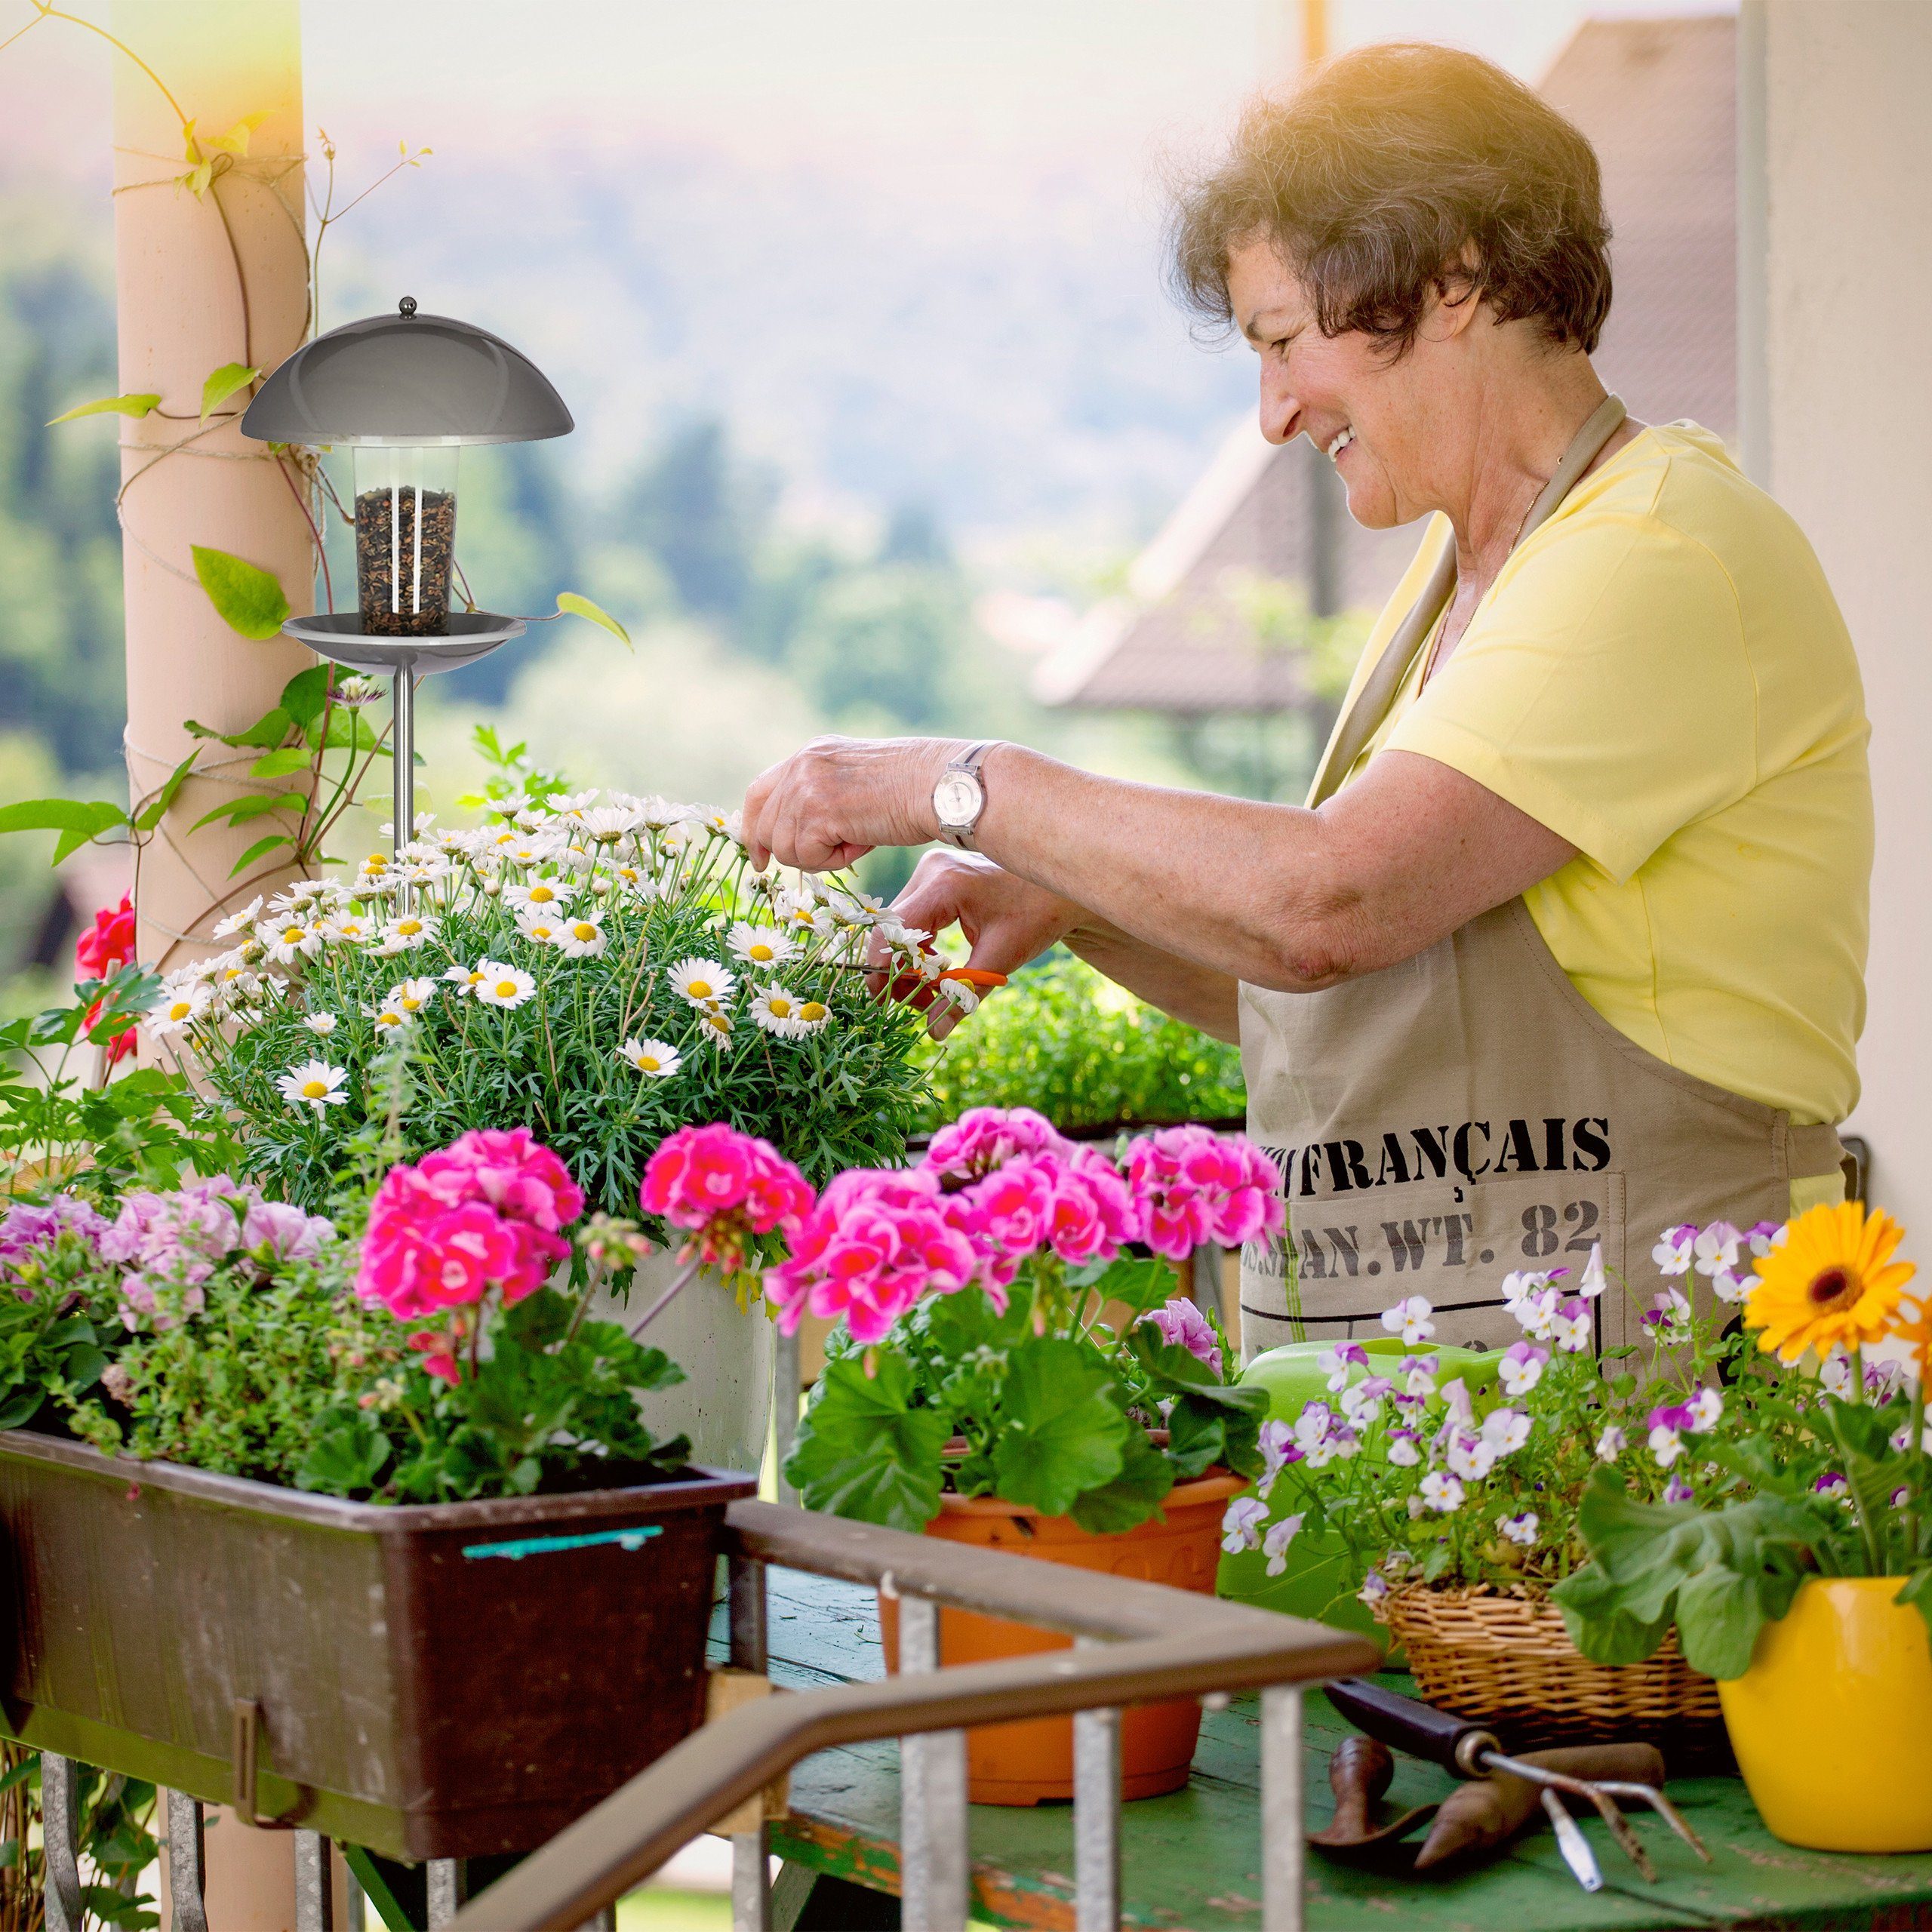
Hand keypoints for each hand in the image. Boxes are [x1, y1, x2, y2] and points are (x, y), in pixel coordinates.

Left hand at [743, 735, 960, 872]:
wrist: (940, 786)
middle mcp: (802, 764)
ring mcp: (806, 786)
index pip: (759, 792)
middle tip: (822, 860)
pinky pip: (806, 857)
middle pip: (764, 825)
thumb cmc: (914, 790)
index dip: (754, 828)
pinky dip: (833, 862)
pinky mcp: (817, 811)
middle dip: (787, 852)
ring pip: (785, 847)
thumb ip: (823, 798)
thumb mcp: (856, 783)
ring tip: (856, 841)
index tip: (759, 856)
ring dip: (819, 857)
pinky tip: (861, 844)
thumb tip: (799, 837)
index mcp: (811, 754)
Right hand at [879, 849, 1085, 1038]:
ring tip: (934, 992)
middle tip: (919, 1004)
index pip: (895, 930)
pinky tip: (940, 970)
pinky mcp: (935, 879)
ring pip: (900, 929)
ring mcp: (930, 872)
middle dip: (900, 972)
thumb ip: (963, 995)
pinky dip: (920, 950)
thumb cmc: (1037, 917)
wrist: (1059, 890)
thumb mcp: (1001, 958)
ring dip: (909, 964)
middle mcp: (930, 872)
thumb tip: (934, 1032)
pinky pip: (913, 921)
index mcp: (944, 885)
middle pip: (892, 930)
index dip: (885, 969)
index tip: (886, 1002)